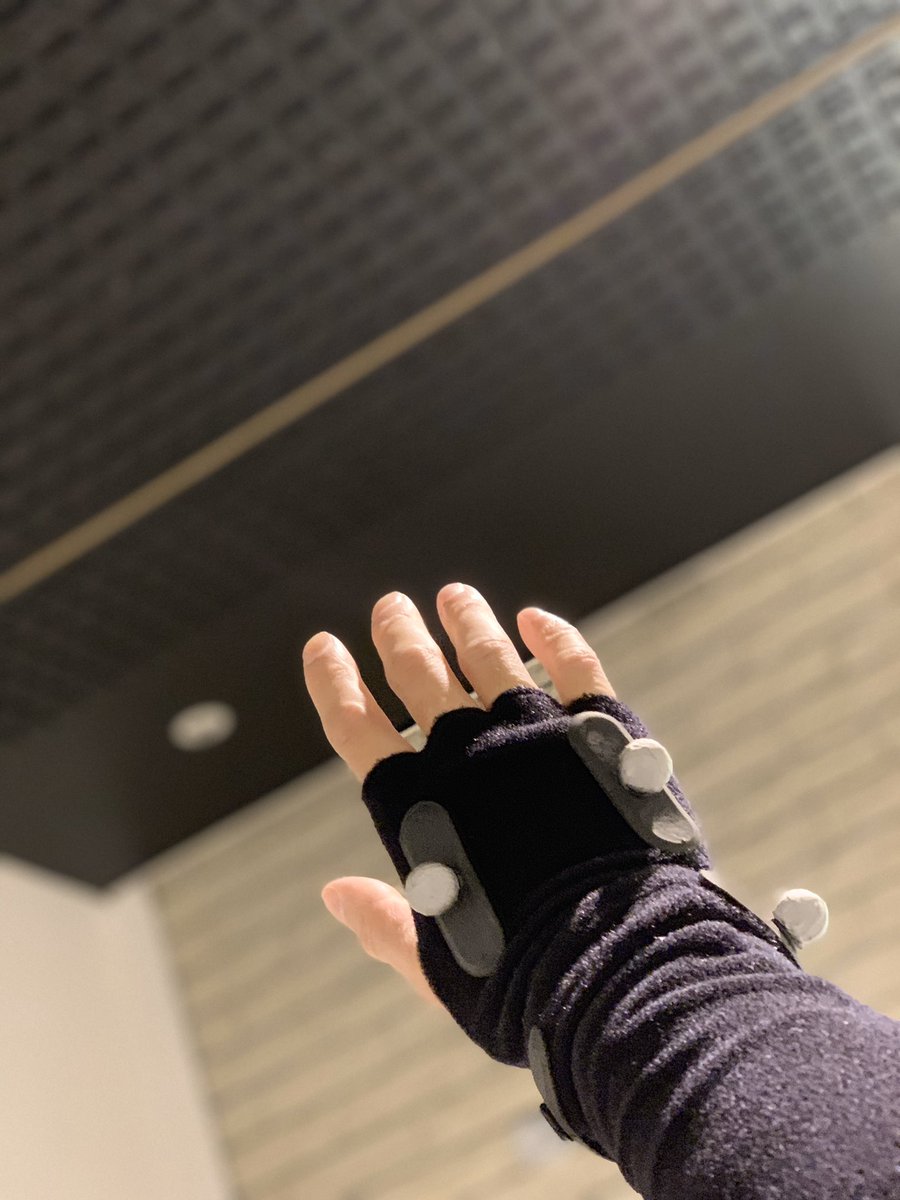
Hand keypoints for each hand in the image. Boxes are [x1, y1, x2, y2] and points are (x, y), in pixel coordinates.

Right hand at [302, 582, 615, 1009]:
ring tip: (454, 596)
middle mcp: (468, 756)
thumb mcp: (437, 964)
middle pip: (418, 675)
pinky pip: (574, 663)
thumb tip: (332, 893)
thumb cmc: (524, 977)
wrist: (620, 961)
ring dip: (466, 621)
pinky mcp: (600, 729)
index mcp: (419, 805)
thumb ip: (384, 922)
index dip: (335, 682)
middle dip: (398, 636)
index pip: (357, 727)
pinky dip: (553, 636)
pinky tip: (537, 619)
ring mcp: (534, 734)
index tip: (323, 646)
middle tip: (391, 606)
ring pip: (487, 655)